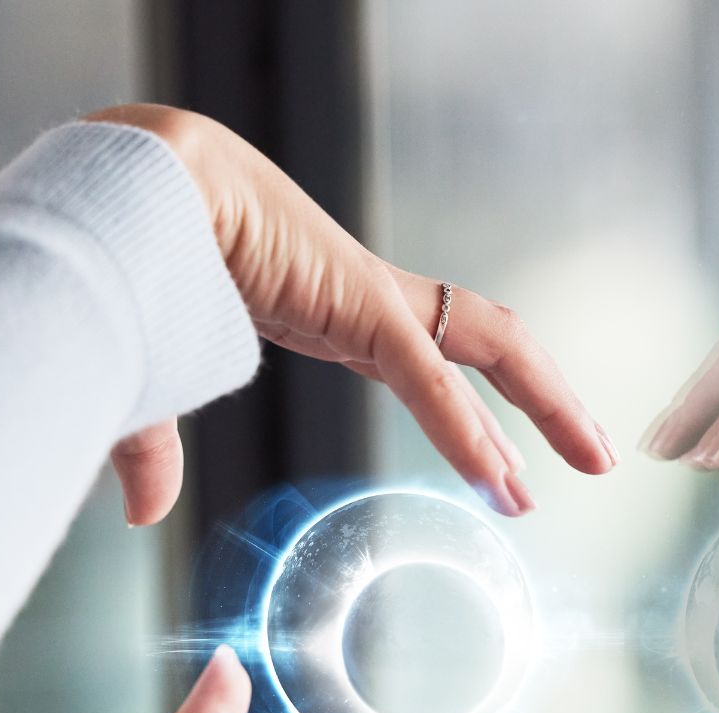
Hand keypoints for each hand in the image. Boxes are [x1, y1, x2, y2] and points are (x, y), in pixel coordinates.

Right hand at [89, 104, 617, 523]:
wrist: (123, 194)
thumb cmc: (133, 262)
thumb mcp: (157, 375)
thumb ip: (156, 448)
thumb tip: (141, 512)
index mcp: (327, 310)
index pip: (426, 363)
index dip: (471, 414)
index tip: (505, 465)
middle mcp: (365, 300)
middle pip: (484, 343)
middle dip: (543, 399)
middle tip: (587, 457)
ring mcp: (369, 296)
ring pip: (490, 344)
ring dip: (547, 401)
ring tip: (595, 459)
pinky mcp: (358, 303)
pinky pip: (430, 377)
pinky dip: (469, 430)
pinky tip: (506, 482)